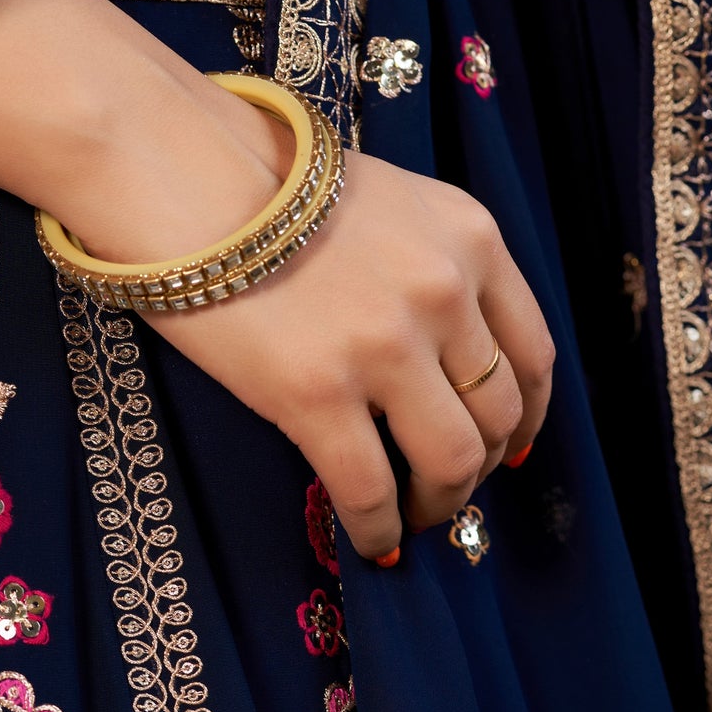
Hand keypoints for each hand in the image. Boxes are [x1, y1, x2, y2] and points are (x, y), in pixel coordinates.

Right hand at [142, 152, 552, 556]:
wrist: (179, 170)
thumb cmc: (263, 180)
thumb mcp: (385, 200)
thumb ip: (425, 262)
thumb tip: (437, 351)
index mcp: (469, 238)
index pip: (532, 351)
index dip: (528, 414)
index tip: (513, 445)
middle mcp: (443, 293)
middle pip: (498, 413)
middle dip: (482, 467)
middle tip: (448, 489)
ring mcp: (384, 346)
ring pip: (451, 460)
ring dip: (441, 505)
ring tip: (414, 520)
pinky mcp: (316, 394)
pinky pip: (370, 488)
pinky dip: (379, 529)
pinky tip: (369, 542)